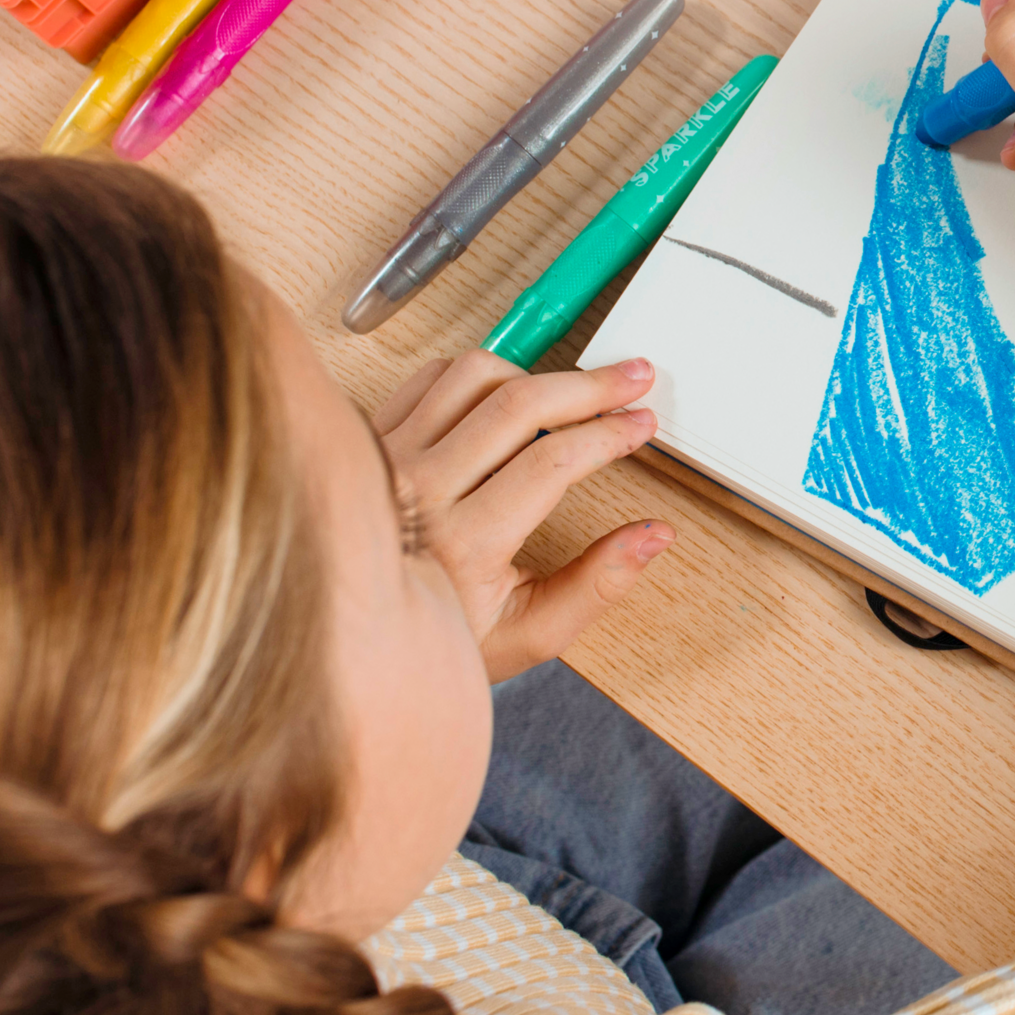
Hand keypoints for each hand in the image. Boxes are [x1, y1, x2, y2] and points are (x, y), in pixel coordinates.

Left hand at [370, 350, 673, 682]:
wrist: (361, 640)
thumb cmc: (445, 637)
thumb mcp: (533, 632)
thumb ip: (599, 583)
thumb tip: (654, 534)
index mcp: (463, 544)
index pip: (552, 461)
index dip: (609, 434)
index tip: (641, 424)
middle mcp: (420, 492)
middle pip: (518, 404)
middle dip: (590, 386)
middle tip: (631, 379)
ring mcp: (390, 460)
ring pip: (473, 376)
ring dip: (533, 374)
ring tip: (569, 394)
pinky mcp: (373, 441)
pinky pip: (431, 378)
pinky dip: (479, 375)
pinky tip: (508, 395)